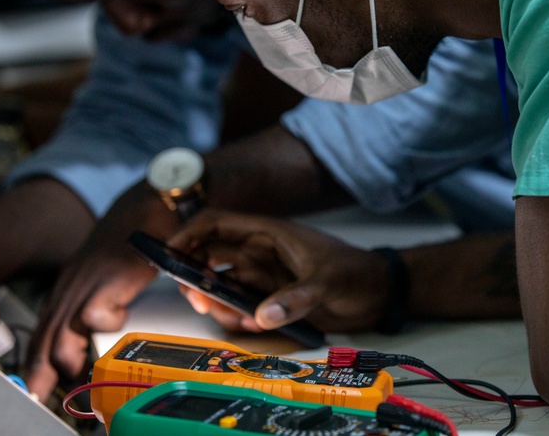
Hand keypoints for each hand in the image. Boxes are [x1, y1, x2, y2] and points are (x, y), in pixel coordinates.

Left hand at [24, 181, 178, 399]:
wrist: (154, 201)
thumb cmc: (138, 233)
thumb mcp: (108, 269)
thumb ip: (102, 295)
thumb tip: (100, 325)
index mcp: (70, 284)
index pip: (43, 327)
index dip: (36, 356)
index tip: (35, 380)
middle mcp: (72, 285)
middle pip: (44, 336)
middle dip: (40, 370)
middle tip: (38, 393)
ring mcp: (88, 282)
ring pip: (61, 334)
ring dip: (68, 359)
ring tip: (79, 373)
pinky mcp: (109, 280)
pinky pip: (92, 316)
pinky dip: (104, 325)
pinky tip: (119, 320)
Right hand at [168, 211, 388, 333]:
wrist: (379, 293)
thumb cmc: (356, 273)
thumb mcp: (327, 282)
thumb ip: (294, 298)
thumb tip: (261, 315)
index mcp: (267, 233)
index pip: (214, 224)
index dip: (187, 236)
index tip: (169, 257)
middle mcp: (258, 253)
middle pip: (207, 257)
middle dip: (195, 278)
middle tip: (199, 300)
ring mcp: (261, 277)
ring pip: (220, 286)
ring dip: (217, 303)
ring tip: (236, 317)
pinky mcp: (268, 299)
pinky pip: (238, 307)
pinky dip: (236, 317)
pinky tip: (254, 323)